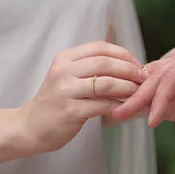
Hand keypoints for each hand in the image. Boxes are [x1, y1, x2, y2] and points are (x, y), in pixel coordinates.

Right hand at [18, 41, 143, 152]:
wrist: (30, 127)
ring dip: (128, 87)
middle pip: (106, 63)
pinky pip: (103, 105)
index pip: (100, 47)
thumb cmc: (58, 100)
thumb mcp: (70, 75)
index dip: (123, 54)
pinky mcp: (70, 111)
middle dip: (130, 70)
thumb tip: (130, 62)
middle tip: (144, 78)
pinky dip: (120, 105)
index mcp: (65, 58)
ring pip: (107, 84)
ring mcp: (66, 91)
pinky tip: (128, 107)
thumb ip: (93, 66)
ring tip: (139, 92)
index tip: (137, 63)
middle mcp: (63, 71)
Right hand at [113, 36, 174, 129]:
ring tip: (120, 112)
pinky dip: (151, 88)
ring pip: (159, 75)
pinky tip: (138, 103)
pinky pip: (166, 76)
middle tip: (116, 117)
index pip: (173, 77)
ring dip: (143, 93)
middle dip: (138, 96)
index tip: (151, 122)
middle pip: (158, 75)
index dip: (160, 101)